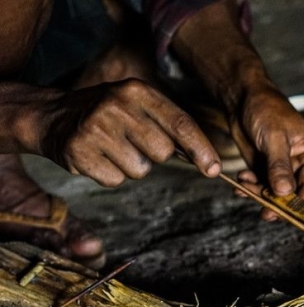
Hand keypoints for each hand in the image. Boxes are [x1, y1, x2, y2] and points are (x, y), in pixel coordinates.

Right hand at [39, 78, 219, 185]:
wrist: (52, 116)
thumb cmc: (109, 115)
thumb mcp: (138, 106)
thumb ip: (171, 126)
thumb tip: (209, 162)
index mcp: (136, 91)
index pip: (180, 122)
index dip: (201, 149)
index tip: (214, 169)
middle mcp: (116, 106)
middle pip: (162, 152)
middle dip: (154, 155)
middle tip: (131, 141)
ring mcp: (95, 128)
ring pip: (140, 170)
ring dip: (130, 166)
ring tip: (111, 148)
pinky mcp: (78, 151)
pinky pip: (115, 180)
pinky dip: (109, 175)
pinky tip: (97, 157)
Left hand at [227, 83, 303, 217]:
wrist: (242, 96)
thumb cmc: (265, 108)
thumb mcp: (274, 137)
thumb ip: (279, 166)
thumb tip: (285, 192)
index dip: (302, 204)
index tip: (289, 215)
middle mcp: (299, 163)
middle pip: (293, 194)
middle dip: (278, 202)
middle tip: (264, 211)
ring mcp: (281, 167)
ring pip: (275, 192)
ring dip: (260, 194)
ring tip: (246, 185)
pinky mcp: (265, 167)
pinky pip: (260, 185)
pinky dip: (251, 187)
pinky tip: (242, 180)